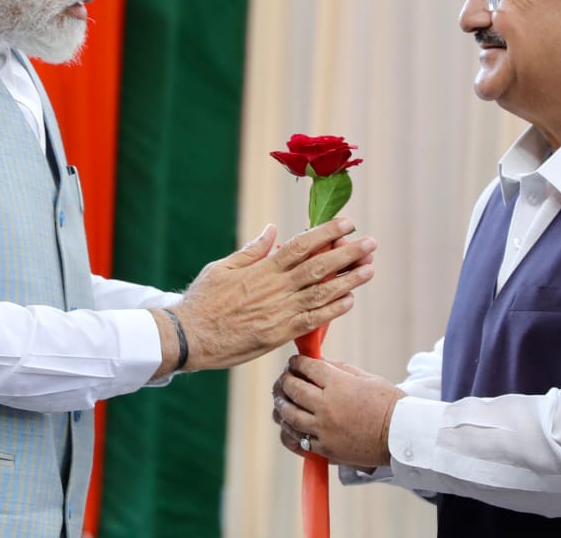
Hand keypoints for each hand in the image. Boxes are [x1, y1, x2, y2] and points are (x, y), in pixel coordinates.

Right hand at [163, 220, 375, 372]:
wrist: (190, 336)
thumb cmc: (204, 300)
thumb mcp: (223, 267)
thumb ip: (252, 250)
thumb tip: (273, 230)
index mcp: (263, 268)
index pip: (302, 245)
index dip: (327, 233)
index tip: (347, 224)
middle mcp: (276, 287)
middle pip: (319, 266)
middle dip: (347, 253)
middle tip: (370, 244)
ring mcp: (280, 311)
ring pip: (322, 292)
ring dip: (348, 280)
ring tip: (369, 269)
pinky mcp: (279, 333)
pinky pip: (313, 320)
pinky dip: (333, 310)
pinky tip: (350, 300)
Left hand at [272, 355, 404, 470]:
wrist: (402, 435)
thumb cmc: (388, 403)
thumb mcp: (365, 377)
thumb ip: (337, 369)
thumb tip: (316, 362)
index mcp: (338, 384)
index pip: (306, 367)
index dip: (296, 362)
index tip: (294, 362)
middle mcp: (326, 406)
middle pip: (292, 388)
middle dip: (285, 380)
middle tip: (285, 378)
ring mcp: (324, 430)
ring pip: (288, 415)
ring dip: (281, 404)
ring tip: (280, 399)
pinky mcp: (325, 450)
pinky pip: (297, 441)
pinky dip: (288, 431)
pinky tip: (286, 424)